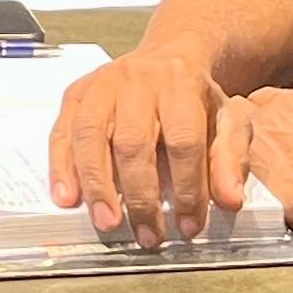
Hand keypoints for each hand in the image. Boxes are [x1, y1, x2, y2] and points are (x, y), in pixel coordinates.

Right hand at [47, 45, 246, 245]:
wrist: (167, 58)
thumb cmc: (197, 99)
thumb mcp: (229, 120)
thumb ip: (231, 159)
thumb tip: (230, 200)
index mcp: (179, 82)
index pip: (183, 140)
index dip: (187, 187)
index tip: (190, 225)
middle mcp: (136, 79)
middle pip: (132, 140)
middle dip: (139, 194)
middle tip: (148, 235)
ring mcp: (101, 84)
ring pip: (89, 134)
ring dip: (96, 184)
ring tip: (106, 222)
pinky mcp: (77, 94)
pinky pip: (62, 130)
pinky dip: (61, 166)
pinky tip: (67, 197)